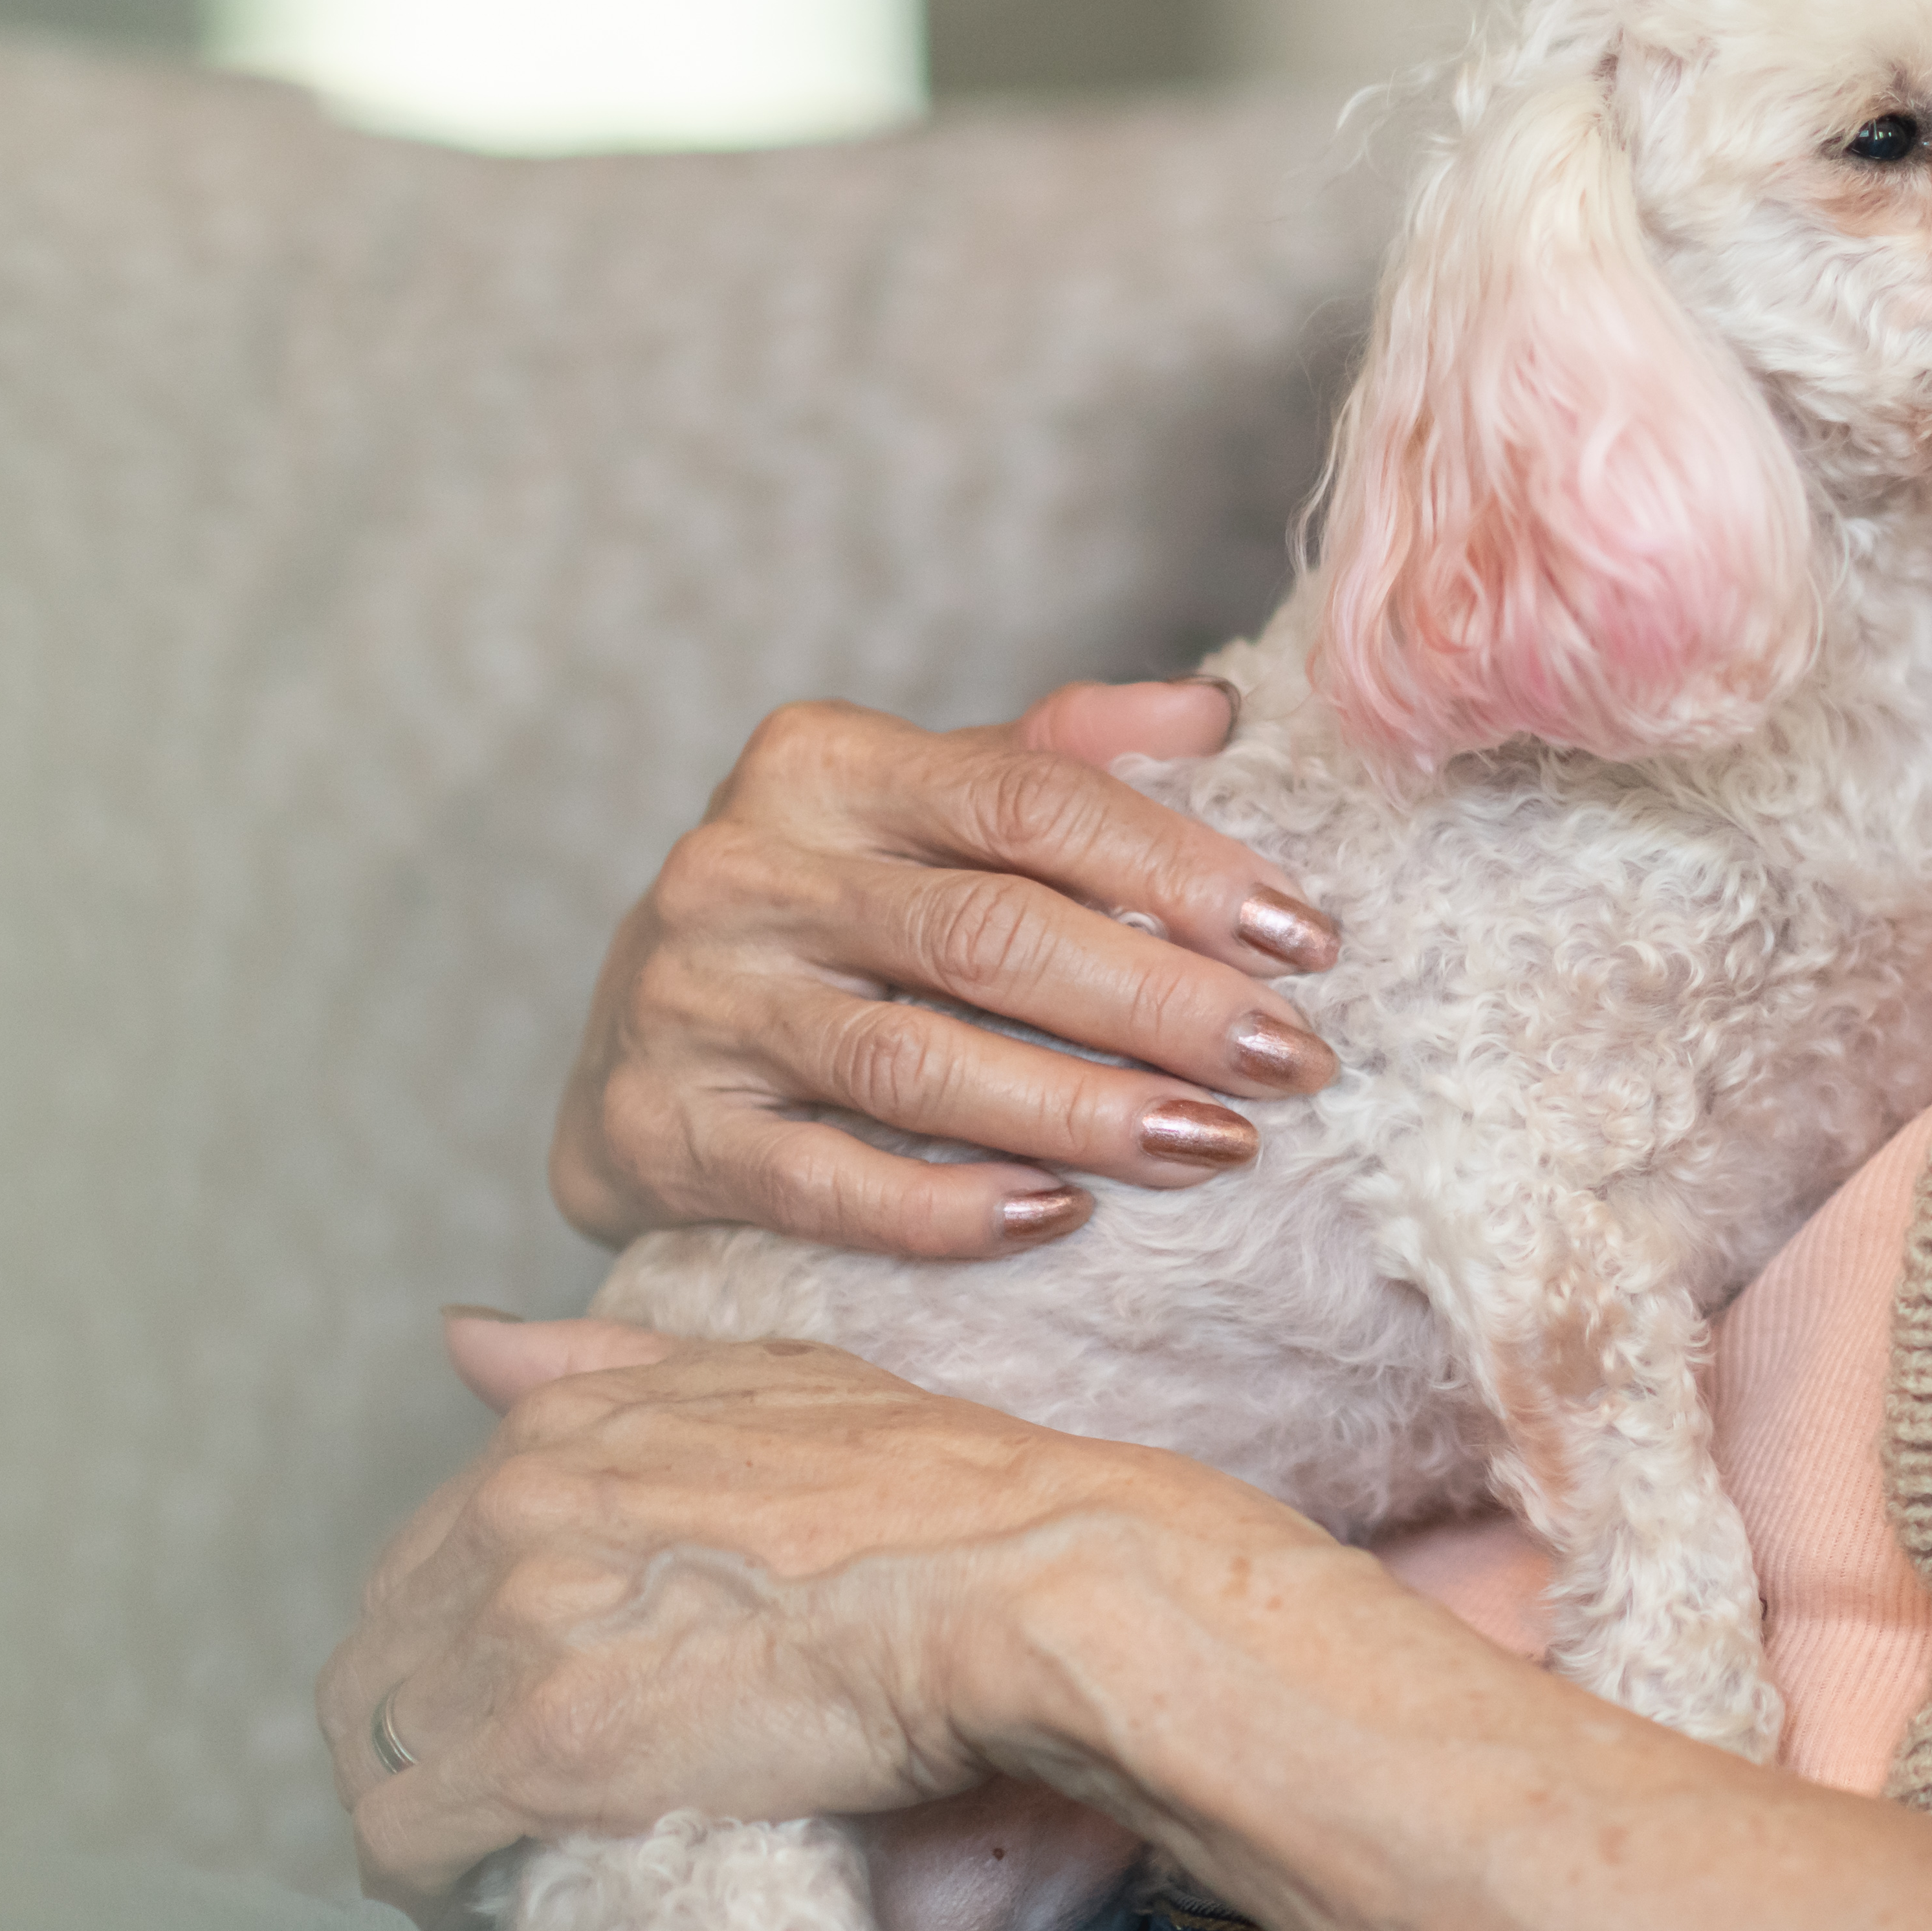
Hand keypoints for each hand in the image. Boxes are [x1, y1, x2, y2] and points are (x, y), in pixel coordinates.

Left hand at [321, 1322, 1310, 1918]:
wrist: (1011, 1577)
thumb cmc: (933, 1487)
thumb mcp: (768, 1378)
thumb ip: (610, 1365)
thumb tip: (467, 1338)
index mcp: (559, 1432)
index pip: (424, 1557)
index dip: (452, 1642)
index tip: (504, 1698)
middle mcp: (512, 1515)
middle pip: (382, 1655)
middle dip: (416, 1730)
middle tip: (487, 1794)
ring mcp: (521, 1630)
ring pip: (377, 1750)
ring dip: (420, 1806)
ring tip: (484, 1858)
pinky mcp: (546, 1751)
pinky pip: (410, 1839)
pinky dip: (430, 1881)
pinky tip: (480, 1903)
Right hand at [554, 681, 1341, 1259]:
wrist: (625, 1052)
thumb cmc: (828, 918)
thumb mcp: (922, 809)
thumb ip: (1057, 755)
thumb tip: (1218, 713)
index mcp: (823, 762)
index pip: (1030, 800)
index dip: (1179, 870)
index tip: (1306, 940)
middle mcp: (746, 869)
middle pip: (990, 936)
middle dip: (1162, 1004)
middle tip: (1292, 1060)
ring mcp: (696, 1002)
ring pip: (918, 1063)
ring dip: (1085, 1112)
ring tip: (1218, 1144)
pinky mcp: (663, 1132)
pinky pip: (826, 1184)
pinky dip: (949, 1208)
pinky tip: (1061, 1217)